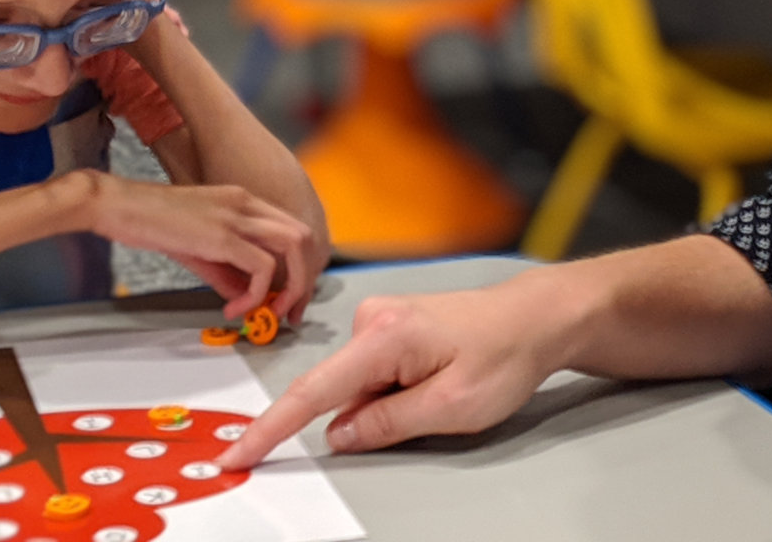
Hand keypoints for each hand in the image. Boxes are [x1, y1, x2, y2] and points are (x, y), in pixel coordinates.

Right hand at [79, 173, 316, 319]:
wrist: (120, 205)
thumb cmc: (152, 223)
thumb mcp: (199, 248)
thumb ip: (227, 270)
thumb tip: (247, 296)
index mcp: (244, 201)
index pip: (293, 230)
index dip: (300, 267)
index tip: (289, 299)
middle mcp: (247, 203)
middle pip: (304, 237)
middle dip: (305, 280)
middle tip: (287, 312)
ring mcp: (237, 216)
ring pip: (294, 247)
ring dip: (291, 287)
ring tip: (268, 312)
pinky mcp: (223, 235)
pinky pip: (263, 268)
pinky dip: (257, 294)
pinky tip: (234, 308)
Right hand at [215, 281, 564, 469]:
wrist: (533, 318)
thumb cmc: (503, 354)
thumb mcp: (450, 407)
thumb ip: (386, 423)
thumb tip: (337, 435)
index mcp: (383, 335)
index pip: (312, 392)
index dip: (270, 428)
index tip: (238, 453)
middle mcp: (372, 319)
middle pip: (341, 393)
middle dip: (374, 417)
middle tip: (433, 405)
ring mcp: (379, 319)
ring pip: (360, 388)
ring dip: (392, 403)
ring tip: (445, 384)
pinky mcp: (389, 327)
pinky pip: (374, 375)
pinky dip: (396, 391)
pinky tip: (436, 378)